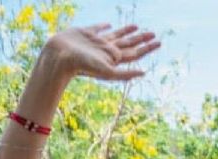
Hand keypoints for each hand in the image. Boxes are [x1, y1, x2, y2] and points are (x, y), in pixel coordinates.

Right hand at [44, 24, 160, 80]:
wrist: (59, 56)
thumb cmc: (82, 65)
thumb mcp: (106, 71)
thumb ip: (125, 74)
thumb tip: (144, 73)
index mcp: (113, 58)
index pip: (135, 53)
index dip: (147, 48)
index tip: (159, 42)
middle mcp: (107, 50)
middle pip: (129, 44)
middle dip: (141, 39)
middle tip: (153, 34)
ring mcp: (96, 42)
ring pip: (116, 35)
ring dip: (127, 31)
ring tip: (137, 27)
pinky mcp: (85, 33)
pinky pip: (98, 28)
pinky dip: (104, 26)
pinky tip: (108, 25)